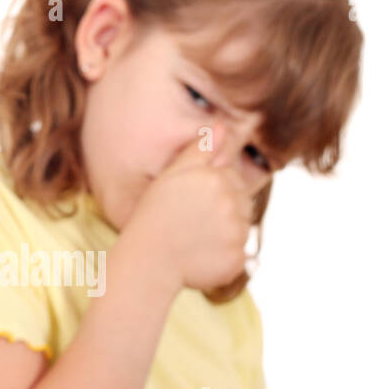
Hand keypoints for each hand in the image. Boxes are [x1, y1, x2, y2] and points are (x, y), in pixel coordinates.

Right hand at [125, 123, 255, 292]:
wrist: (147, 258)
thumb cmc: (154, 213)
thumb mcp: (173, 175)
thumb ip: (200, 149)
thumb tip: (222, 126)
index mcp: (217, 180)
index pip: (232, 177)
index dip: (212, 187)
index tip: (191, 199)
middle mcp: (232, 206)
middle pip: (241, 202)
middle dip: (223, 208)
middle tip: (192, 218)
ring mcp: (236, 235)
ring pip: (240, 228)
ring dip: (224, 231)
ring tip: (194, 236)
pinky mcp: (237, 261)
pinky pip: (238, 255)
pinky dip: (223, 256)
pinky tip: (199, 253)